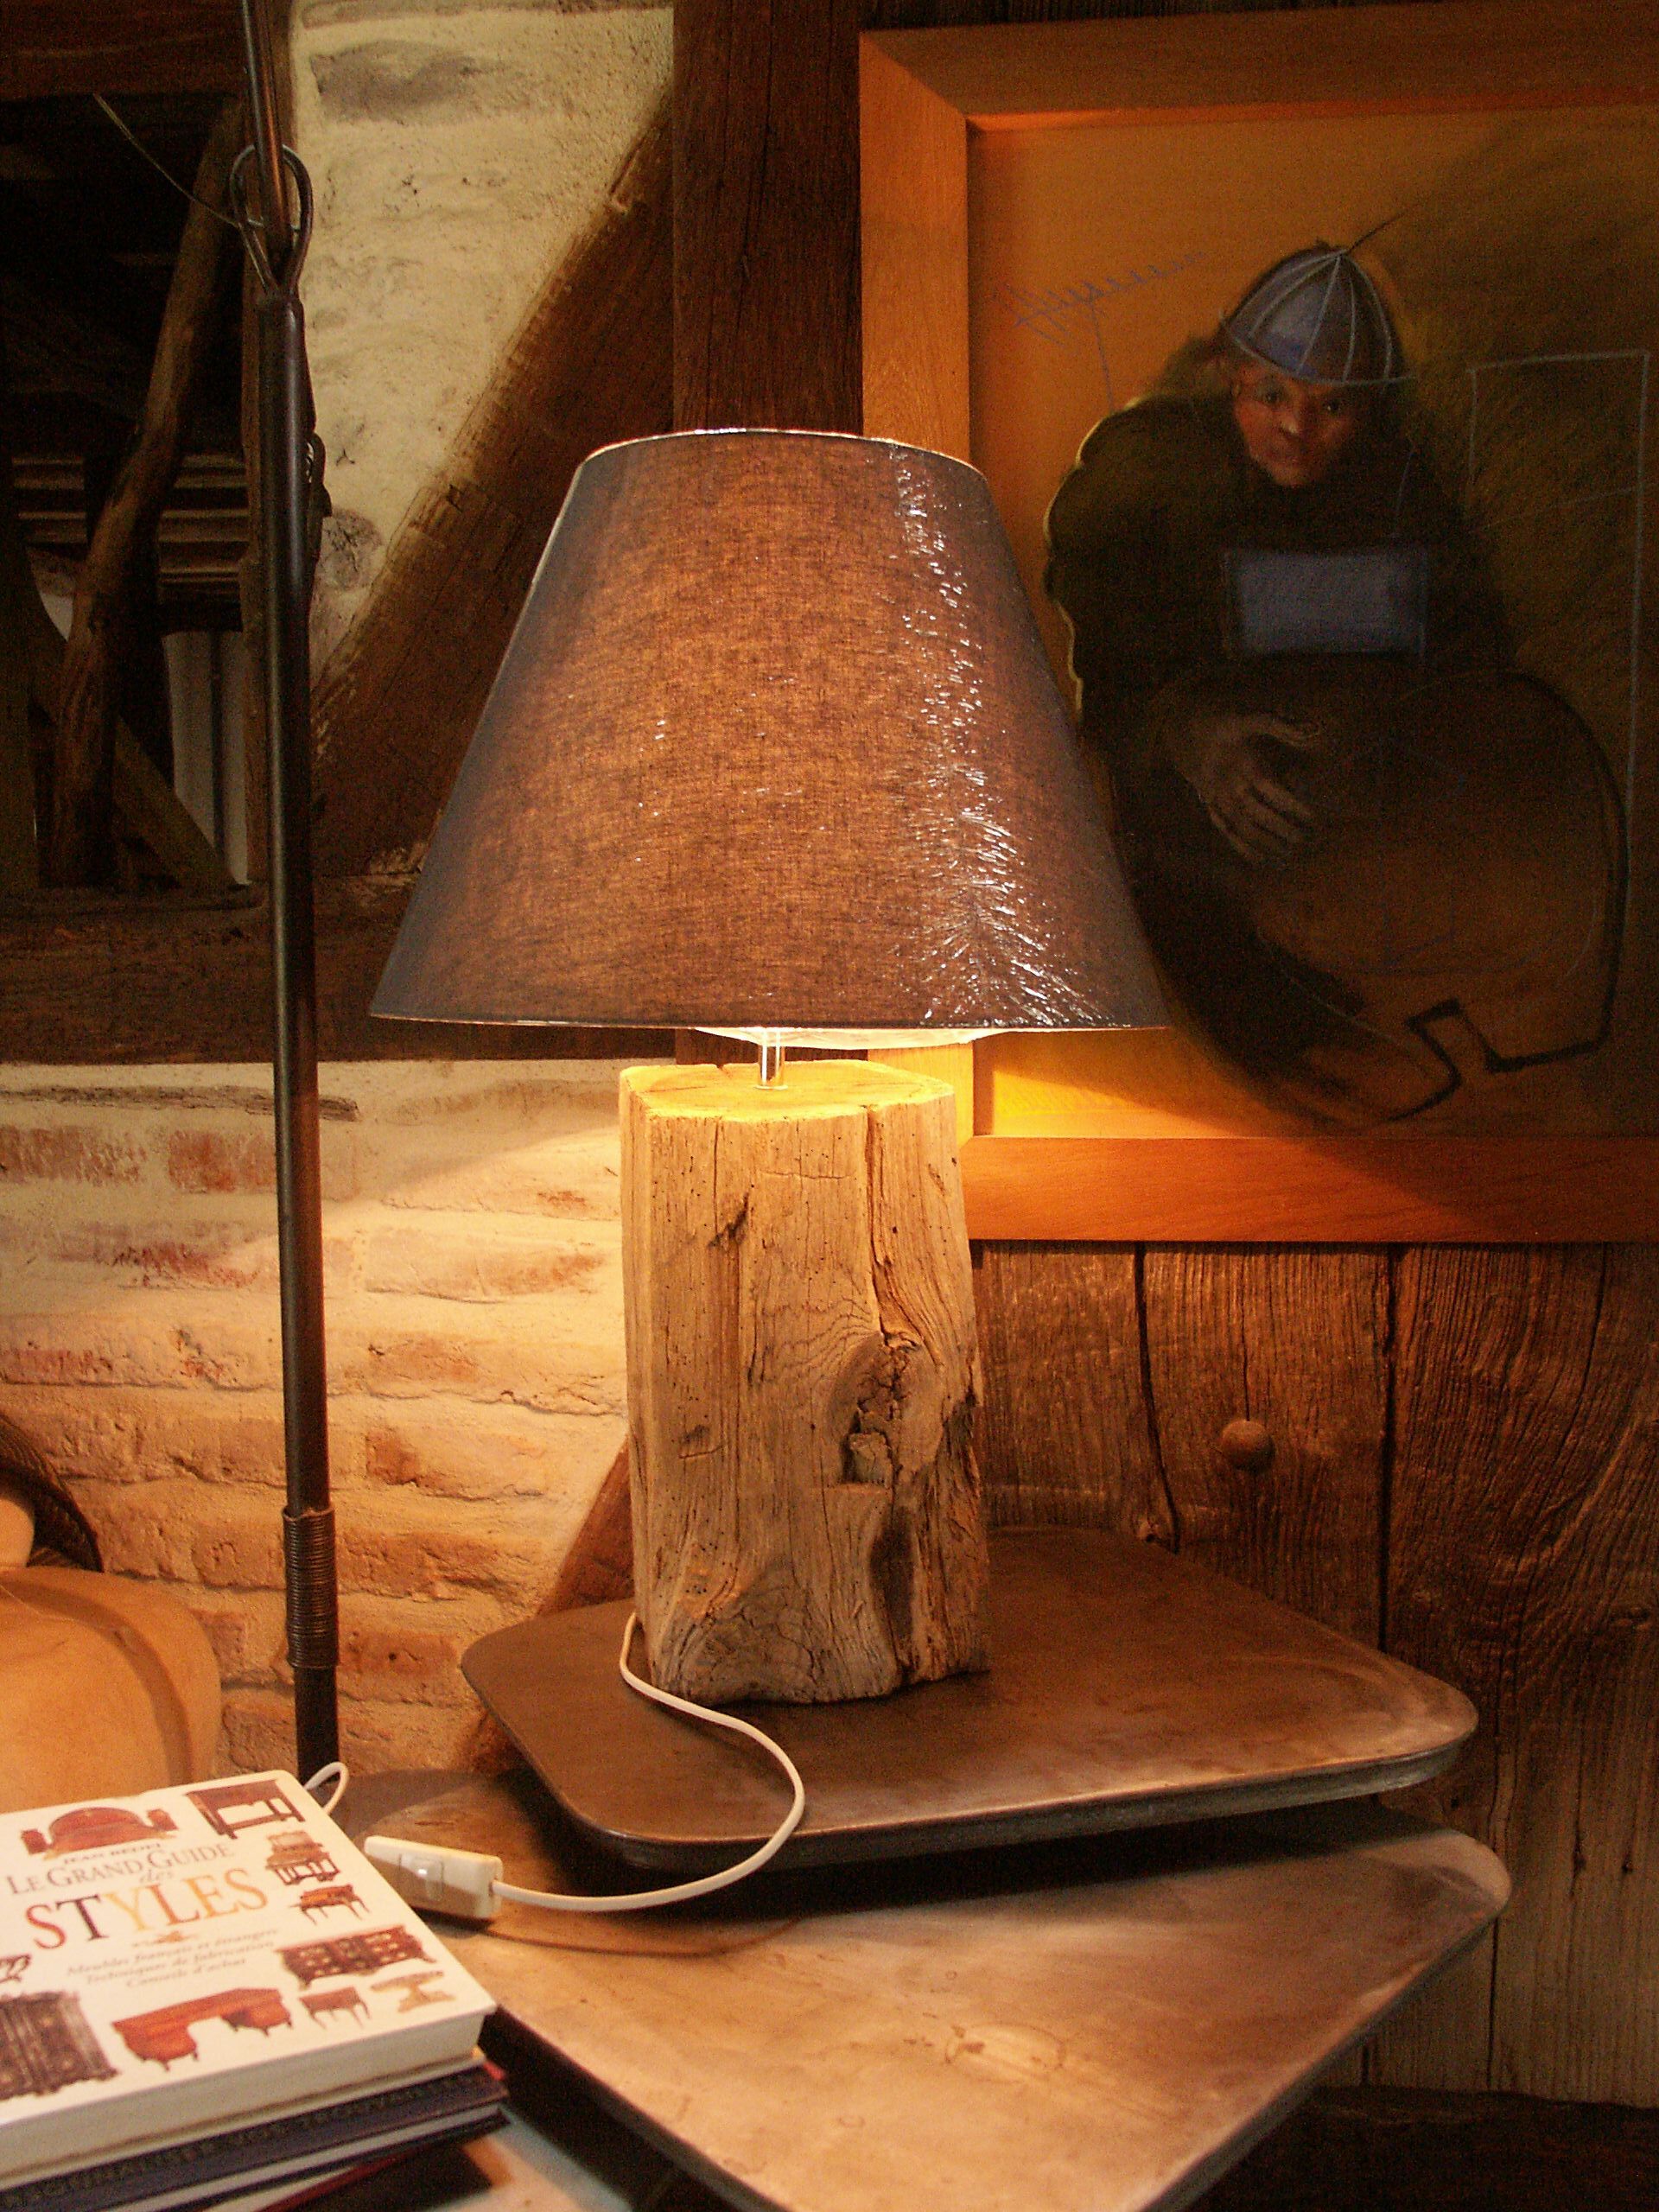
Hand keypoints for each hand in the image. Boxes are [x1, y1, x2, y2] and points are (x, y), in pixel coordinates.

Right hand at [1182, 710, 1319, 867]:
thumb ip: (1282, 725)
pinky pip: (1225, 832)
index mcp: (1241, 764)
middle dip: (1282, 830)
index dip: (1292, 805)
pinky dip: (1242, 848)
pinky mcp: (1209, 807)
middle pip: (1257, 815)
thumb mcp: (1251, 717)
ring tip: (1288, 857)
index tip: (1313, 818)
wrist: (1180, 729)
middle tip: (1306, 840)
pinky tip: (1260, 860)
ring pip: (1241, 828)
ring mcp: (1216, 799)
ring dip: (1264, 845)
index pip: (1271, 790)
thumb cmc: (1223, 723)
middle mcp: (1228, 785)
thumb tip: (1316, 730)